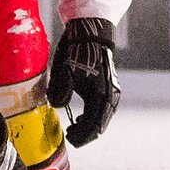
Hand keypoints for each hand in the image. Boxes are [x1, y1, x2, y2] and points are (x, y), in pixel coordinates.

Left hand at [48, 17, 118, 146]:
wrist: (90, 31)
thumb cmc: (78, 49)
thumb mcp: (66, 69)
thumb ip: (61, 89)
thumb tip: (58, 105)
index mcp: (102, 94)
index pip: (94, 125)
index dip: (82, 136)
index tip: (68, 138)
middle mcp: (111, 95)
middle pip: (100, 124)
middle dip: (85, 133)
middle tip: (69, 136)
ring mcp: (111, 91)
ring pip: (102, 117)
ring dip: (89, 126)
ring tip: (73, 128)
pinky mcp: (107, 86)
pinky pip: (102, 109)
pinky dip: (92, 116)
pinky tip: (79, 117)